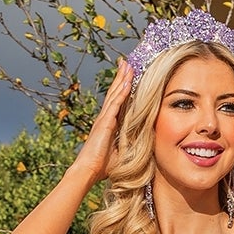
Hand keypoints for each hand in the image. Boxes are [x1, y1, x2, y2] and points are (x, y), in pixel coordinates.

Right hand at [73, 57, 134, 183]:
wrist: (89, 171)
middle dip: (121, 77)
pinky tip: (127, 81)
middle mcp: (105, 118)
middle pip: (115, 93)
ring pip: (114, 94)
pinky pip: (115, 104)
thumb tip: (144, 145)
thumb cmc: (103, 167)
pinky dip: (121, 92)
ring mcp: (104, 119)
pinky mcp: (105, 122)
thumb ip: (130, 145)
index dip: (122, 89)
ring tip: (127, 65)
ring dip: (122, 79)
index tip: (128, 77)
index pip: (117, 102)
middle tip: (127, 63)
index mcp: (108, 124)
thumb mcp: (122, 154)